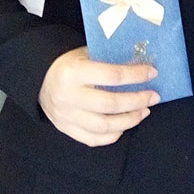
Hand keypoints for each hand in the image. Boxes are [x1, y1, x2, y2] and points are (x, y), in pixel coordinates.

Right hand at [39, 47, 160, 146]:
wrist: (41, 80)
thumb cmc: (70, 64)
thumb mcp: (85, 54)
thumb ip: (108, 60)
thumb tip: (141, 65)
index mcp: (73, 73)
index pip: (111, 75)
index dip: (135, 75)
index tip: (152, 73)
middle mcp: (68, 97)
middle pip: (110, 104)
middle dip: (137, 101)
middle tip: (153, 97)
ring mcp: (66, 117)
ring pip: (104, 126)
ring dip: (129, 120)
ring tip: (144, 111)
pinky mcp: (67, 130)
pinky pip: (94, 139)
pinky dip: (113, 134)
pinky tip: (125, 125)